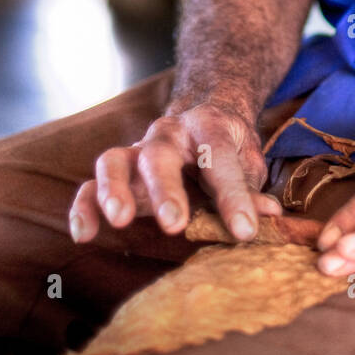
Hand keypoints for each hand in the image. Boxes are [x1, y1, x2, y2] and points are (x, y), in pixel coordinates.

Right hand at [69, 102, 281, 243]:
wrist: (201, 119)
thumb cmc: (227, 148)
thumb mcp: (248, 162)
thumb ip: (252, 188)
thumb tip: (270, 215)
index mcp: (207, 126)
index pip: (219, 158)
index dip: (233, 195)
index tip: (245, 230)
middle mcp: (167, 134)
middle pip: (159, 155)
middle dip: (165, 189)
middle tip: (175, 224)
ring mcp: (137, 150)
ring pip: (114, 161)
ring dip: (114, 190)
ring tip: (120, 220)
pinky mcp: (117, 171)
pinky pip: (89, 185)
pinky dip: (83, 207)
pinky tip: (84, 234)